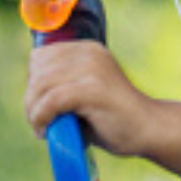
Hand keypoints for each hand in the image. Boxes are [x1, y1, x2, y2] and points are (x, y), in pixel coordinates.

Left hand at [24, 41, 153, 155]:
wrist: (150, 130)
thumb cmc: (115, 118)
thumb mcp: (85, 92)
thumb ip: (62, 86)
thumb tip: (30, 94)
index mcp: (87, 49)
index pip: (40, 56)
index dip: (34, 83)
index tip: (40, 107)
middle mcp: (89, 53)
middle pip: (37, 70)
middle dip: (31, 99)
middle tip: (40, 122)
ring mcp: (91, 69)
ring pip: (40, 85)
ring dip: (33, 111)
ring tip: (43, 129)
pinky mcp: (92, 89)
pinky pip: (51, 100)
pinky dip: (41, 117)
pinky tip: (45, 131)